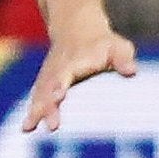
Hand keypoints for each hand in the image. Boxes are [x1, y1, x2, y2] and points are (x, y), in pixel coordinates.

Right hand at [23, 26, 137, 132]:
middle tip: (51, 125)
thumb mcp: (117, 46)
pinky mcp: (45, 83)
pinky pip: (37, 97)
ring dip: (35, 111)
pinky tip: (26, 128)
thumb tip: (132, 71)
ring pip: (40, 94)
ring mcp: (49, 76)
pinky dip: (32, 111)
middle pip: (49, 88)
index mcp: (75, 61)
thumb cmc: (104, 44)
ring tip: (28, 128)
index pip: (66, 73)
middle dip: (48, 105)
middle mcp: (58, 69)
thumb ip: (123, 58)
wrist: (77, 29)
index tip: (58, 96)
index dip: (61, 85)